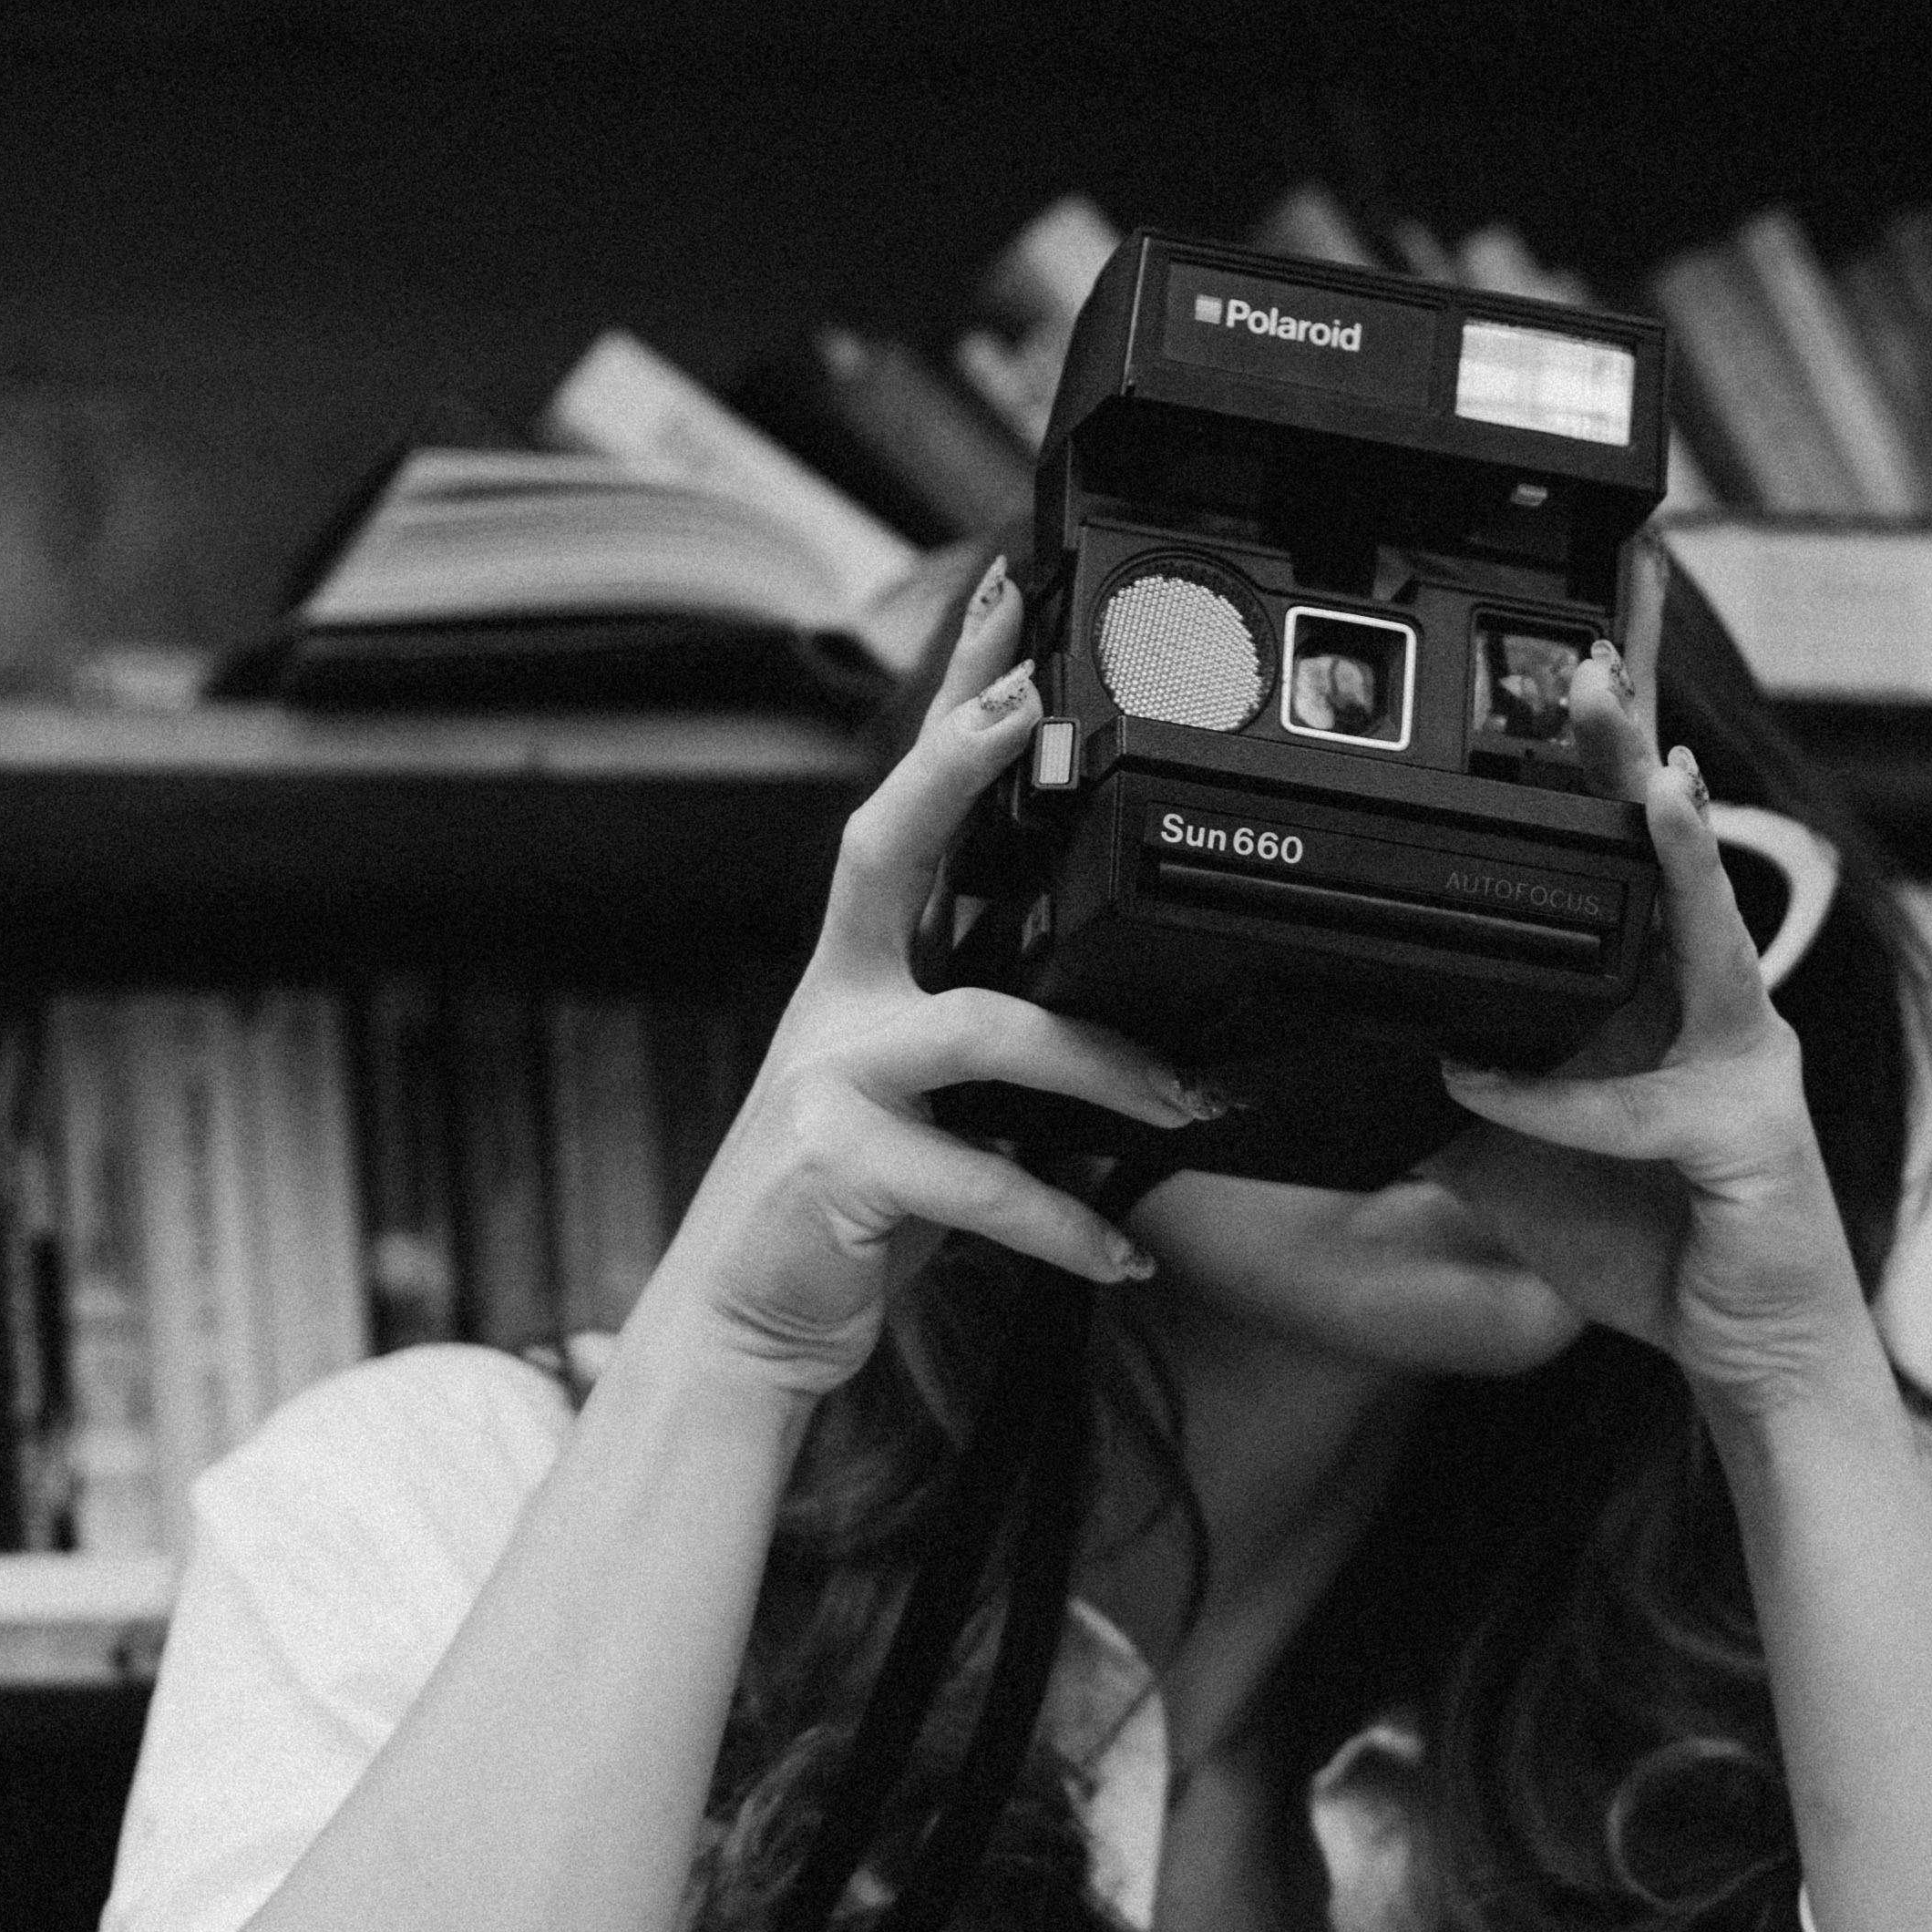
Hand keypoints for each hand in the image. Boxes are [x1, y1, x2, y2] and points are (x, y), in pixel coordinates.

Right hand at [651, 565, 1218, 1399]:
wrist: (746, 1323)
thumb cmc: (846, 1210)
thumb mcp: (922, 1105)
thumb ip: (993, 1044)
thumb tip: (1125, 1021)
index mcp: (856, 972)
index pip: (903, 809)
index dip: (950, 707)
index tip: (1007, 608)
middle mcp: (832, 1003)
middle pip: (883, 844)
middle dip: (952, 763)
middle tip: (1033, 703)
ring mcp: (826, 1079)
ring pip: (984, 1029)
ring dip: (1104, 1067)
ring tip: (1185, 1103)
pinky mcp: (838, 1168)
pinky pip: (983, 1179)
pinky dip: (1065, 1222)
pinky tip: (1119, 1255)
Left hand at [1433, 648, 1874, 1411]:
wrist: (1748, 1355)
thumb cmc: (1657, 1249)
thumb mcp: (1522, 1164)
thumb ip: (1463, 1104)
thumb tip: (1363, 1063)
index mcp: (1666, 1001)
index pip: (1636, 862)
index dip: (1606, 774)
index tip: (1569, 683)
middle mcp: (1719, 1013)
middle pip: (1680, 862)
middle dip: (1639, 762)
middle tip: (1594, 676)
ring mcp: (1747, 1069)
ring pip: (1709, 946)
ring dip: (1683, 864)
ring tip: (1658, 788)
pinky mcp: (1750, 1142)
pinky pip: (1637, 1108)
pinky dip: (1560, 1101)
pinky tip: (1491, 1089)